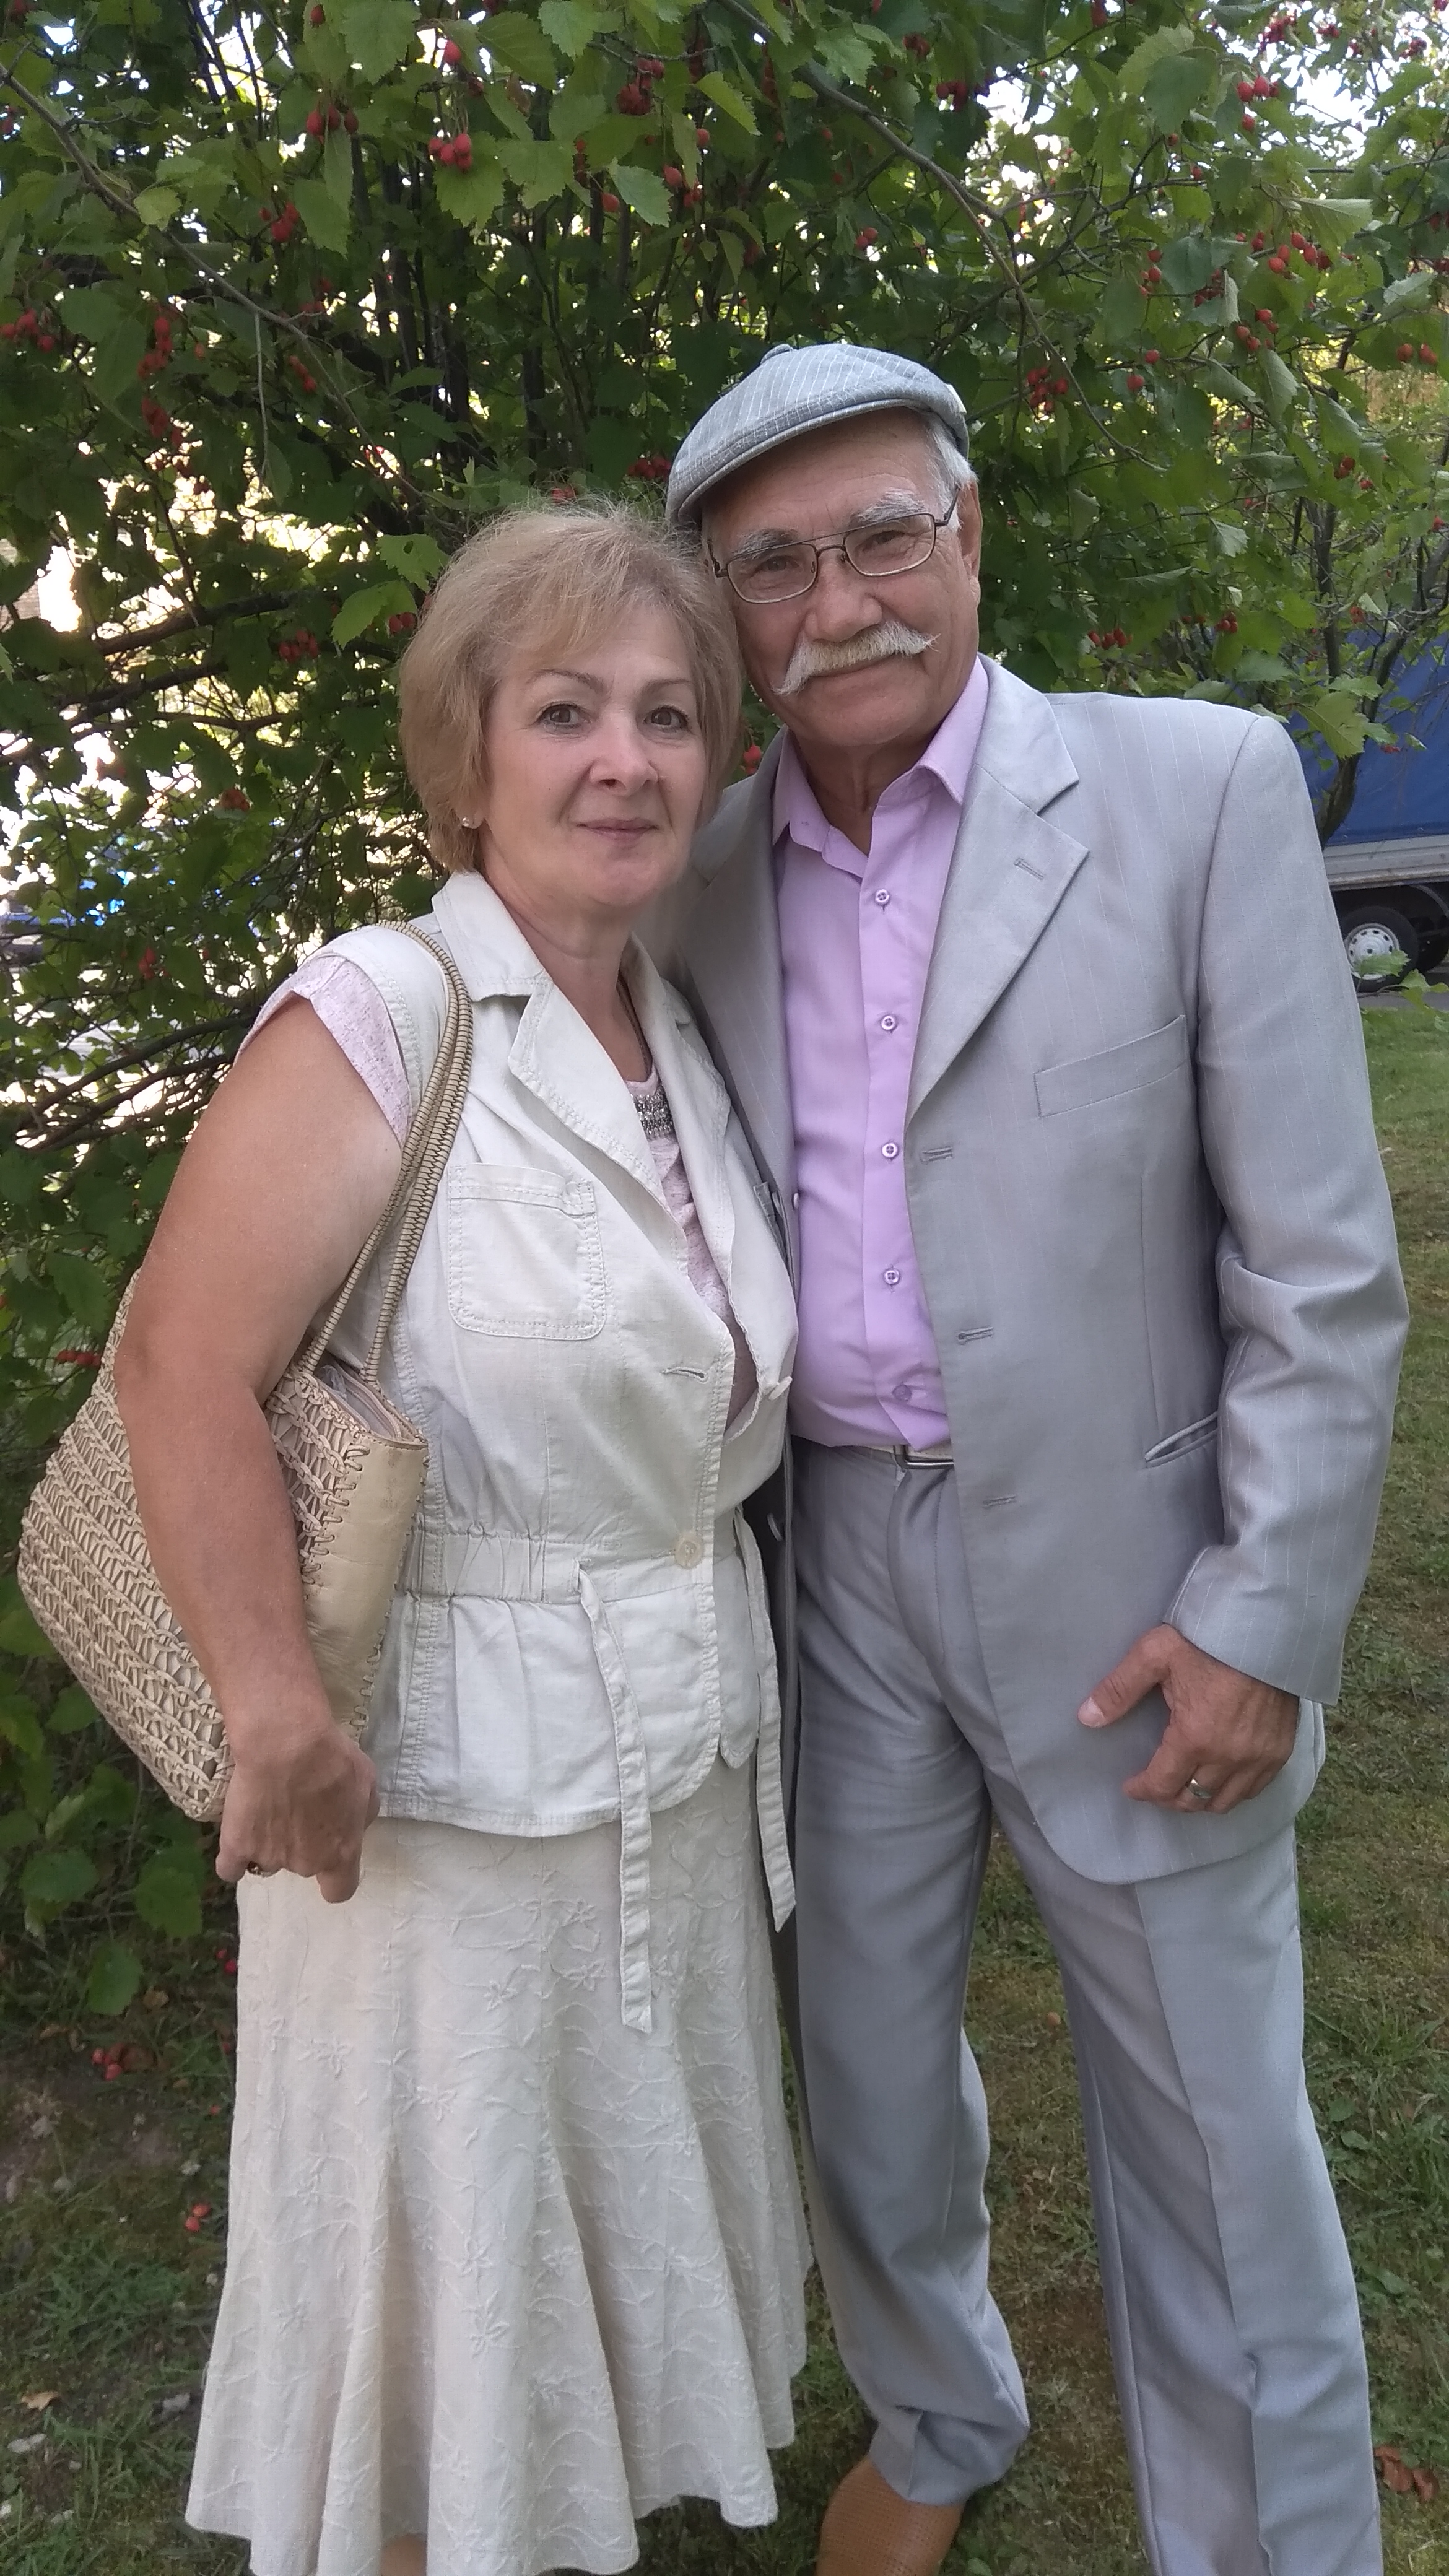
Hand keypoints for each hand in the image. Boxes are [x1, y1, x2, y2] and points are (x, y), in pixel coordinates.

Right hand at [216, 1710, 379, 1901]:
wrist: (286, 1745)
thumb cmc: (333, 1760)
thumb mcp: (366, 1783)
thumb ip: (363, 1813)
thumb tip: (353, 1826)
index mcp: (341, 1853)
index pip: (339, 1890)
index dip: (332, 1877)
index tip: (327, 1858)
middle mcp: (306, 1864)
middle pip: (304, 1865)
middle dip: (302, 1843)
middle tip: (298, 1807)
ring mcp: (269, 1858)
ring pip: (269, 1860)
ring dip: (269, 1842)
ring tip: (267, 1807)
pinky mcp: (236, 1847)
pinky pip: (230, 1867)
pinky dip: (234, 1856)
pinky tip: (238, 1837)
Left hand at [1077, 1625, 1298, 1812]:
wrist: (1265, 1627)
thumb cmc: (1207, 1640)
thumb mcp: (1155, 1655)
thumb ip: (1119, 1689)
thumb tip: (1086, 1718)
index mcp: (1195, 1737)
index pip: (1163, 1785)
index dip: (1142, 1790)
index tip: (1131, 1786)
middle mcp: (1229, 1757)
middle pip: (1192, 1800)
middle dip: (1168, 1798)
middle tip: (1155, 1785)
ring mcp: (1258, 1758)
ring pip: (1224, 1802)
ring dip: (1199, 1800)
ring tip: (1184, 1786)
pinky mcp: (1280, 1752)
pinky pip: (1254, 1790)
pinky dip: (1233, 1792)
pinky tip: (1220, 1780)